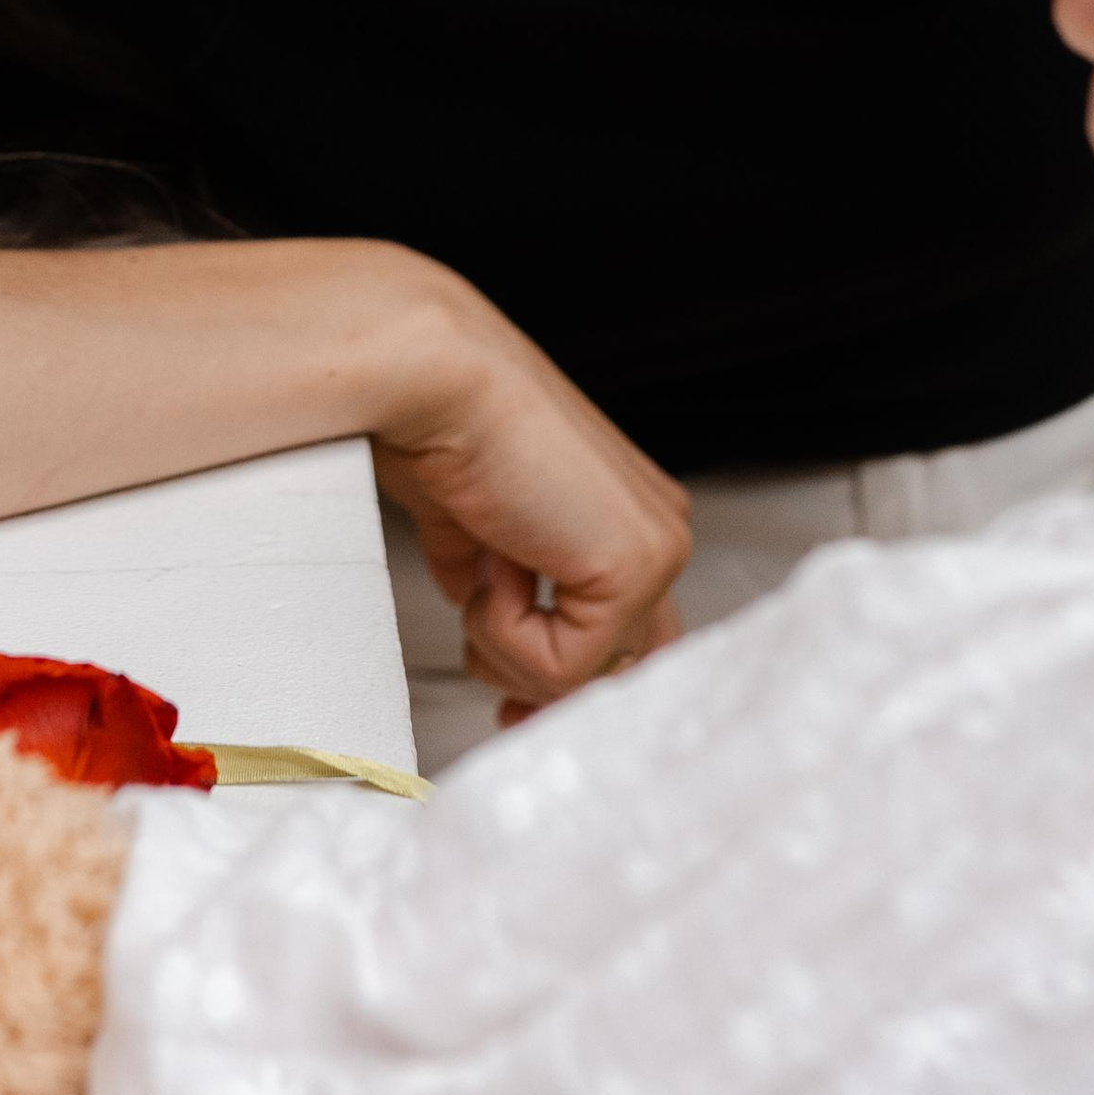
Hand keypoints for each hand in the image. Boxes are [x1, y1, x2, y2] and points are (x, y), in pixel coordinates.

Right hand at [368, 261, 688, 705]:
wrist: (433, 381)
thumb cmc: (440, 429)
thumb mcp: (474, 528)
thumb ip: (499, 579)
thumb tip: (487, 624)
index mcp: (630, 514)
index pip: (630, 636)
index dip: (564, 681)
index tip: (511, 710)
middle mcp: (660, 530)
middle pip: (624, 669)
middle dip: (551, 697)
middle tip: (504, 713)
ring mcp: (659, 549)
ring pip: (587, 675)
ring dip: (508, 646)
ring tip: (485, 568)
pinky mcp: (635, 566)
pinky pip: (564, 666)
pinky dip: (504, 631)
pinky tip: (494, 557)